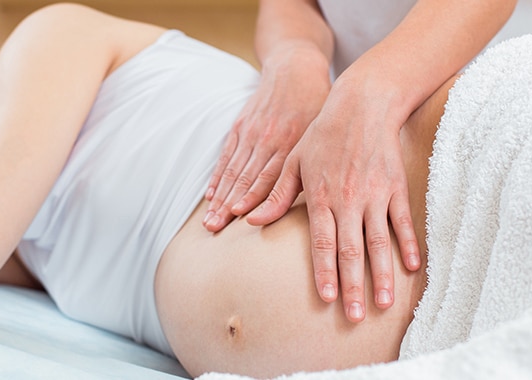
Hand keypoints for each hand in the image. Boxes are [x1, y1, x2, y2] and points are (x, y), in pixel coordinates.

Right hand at [203, 53, 329, 231]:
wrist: (295, 68)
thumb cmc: (316, 104)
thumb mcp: (322, 130)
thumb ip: (315, 163)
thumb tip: (322, 200)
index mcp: (289, 142)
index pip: (267, 175)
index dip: (252, 196)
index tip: (239, 217)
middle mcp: (266, 139)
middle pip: (244, 178)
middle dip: (227, 206)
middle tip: (214, 229)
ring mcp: (250, 133)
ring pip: (232, 170)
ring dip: (219, 197)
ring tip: (209, 220)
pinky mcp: (239, 127)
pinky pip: (226, 156)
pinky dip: (217, 177)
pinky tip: (209, 195)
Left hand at [246, 77, 420, 322]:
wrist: (362, 106)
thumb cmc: (322, 135)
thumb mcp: (293, 162)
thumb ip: (276, 195)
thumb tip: (252, 221)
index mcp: (321, 197)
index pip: (322, 243)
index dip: (325, 273)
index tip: (327, 299)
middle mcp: (349, 200)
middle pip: (351, 251)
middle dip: (353, 286)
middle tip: (356, 316)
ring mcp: (375, 195)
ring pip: (380, 242)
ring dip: (382, 274)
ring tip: (384, 303)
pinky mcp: (396, 188)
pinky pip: (403, 222)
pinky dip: (409, 245)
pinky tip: (413, 268)